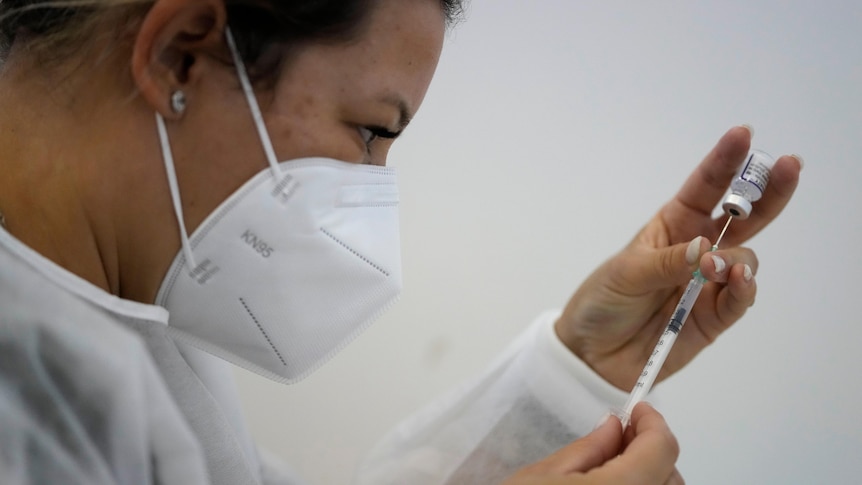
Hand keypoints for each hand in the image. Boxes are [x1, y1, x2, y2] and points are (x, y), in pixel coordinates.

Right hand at [503, 403, 681, 483]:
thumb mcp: (542, 476)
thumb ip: (588, 449)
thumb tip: (613, 427)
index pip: (661, 448)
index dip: (652, 421)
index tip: (638, 410)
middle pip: (670, 476)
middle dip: (650, 451)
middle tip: (619, 436)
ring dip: (648, 478)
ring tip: (612, 469)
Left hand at [555, 126, 801, 389]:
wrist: (591, 354)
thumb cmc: (603, 302)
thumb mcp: (626, 273)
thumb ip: (668, 262)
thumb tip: (707, 249)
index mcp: (672, 226)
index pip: (704, 188)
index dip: (724, 162)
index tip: (743, 135)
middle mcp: (696, 250)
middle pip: (742, 218)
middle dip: (767, 192)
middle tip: (788, 166)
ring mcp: (707, 284)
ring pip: (744, 260)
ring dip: (738, 259)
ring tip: (717, 268)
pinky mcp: (712, 318)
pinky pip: (740, 300)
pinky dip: (744, 291)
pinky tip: (738, 283)